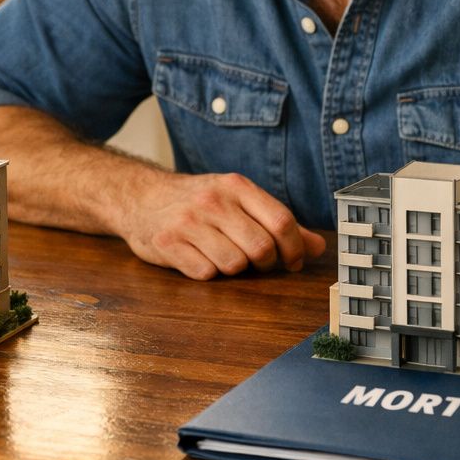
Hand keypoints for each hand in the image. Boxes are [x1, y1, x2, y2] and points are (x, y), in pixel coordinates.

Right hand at [117, 172, 326, 279]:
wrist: (141, 197)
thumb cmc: (198, 202)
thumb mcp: (238, 201)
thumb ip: (278, 223)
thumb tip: (318, 247)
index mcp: (236, 186)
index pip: (281, 221)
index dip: (295, 248)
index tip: (293, 262)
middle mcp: (213, 201)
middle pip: (261, 247)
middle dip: (265, 263)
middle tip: (257, 262)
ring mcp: (188, 222)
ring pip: (234, 264)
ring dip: (235, 269)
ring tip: (223, 255)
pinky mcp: (168, 244)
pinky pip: (206, 274)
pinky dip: (208, 272)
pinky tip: (199, 258)